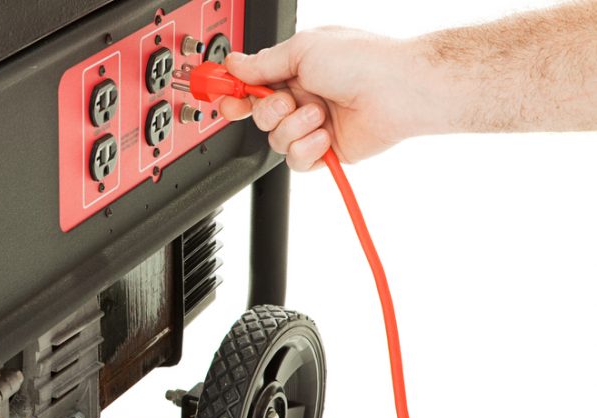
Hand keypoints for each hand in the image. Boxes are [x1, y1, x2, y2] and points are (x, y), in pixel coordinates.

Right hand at [218, 28, 431, 169]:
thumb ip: (263, 62)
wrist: (400, 92)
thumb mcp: (303, 49)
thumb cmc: (363, 62)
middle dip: (268, 111)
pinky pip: (296, 161)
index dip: (233, 93)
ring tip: (319, 114)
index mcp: (294, 69)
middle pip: (258, 116)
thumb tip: (236, 64)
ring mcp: (313, 125)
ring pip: (275, 140)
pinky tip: (324, 135)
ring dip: (294, 128)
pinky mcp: (325, 151)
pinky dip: (307, 149)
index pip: (251, 85)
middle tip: (286, 102)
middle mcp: (302, 97)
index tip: (224, 98)